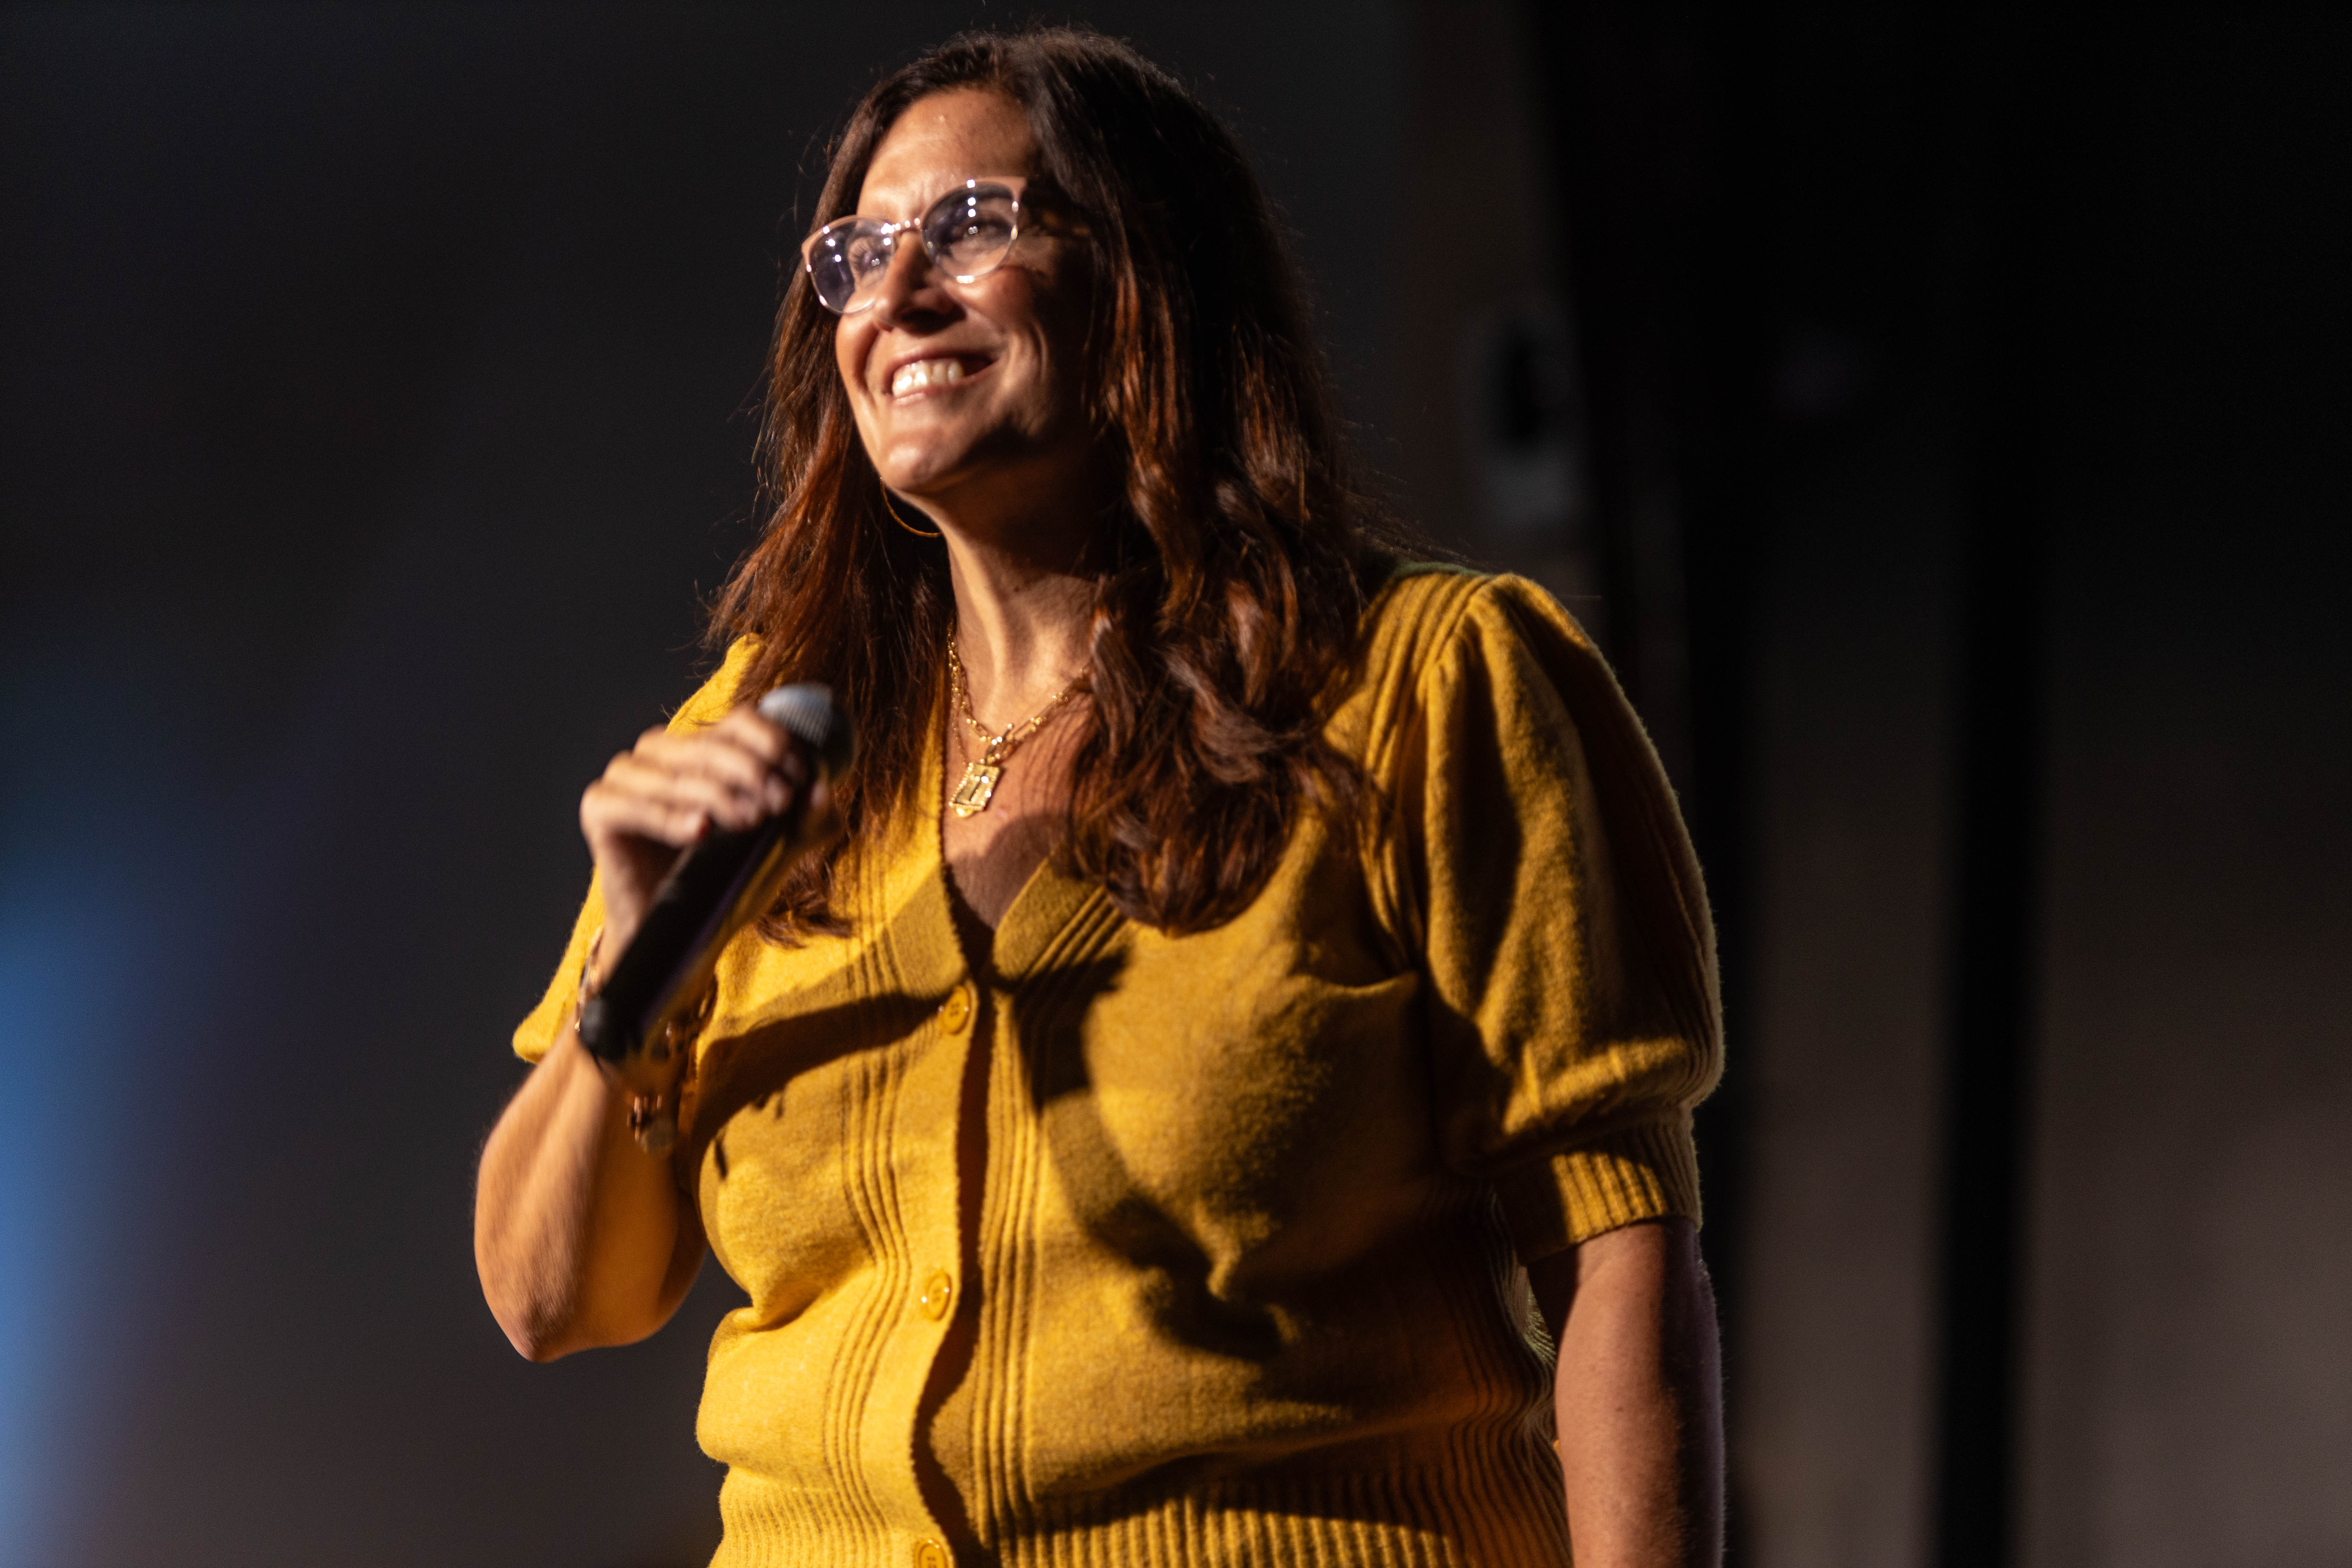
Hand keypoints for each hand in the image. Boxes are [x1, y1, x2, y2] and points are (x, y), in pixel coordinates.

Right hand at [578, 705, 808, 954]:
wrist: (682, 931)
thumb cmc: (726, 880)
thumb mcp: (776, 850)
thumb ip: (805, 822)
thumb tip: (823, 791)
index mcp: (702, 747)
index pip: (741, 721)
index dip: (774, 742)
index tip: (801, 778)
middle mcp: (660, 752)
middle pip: (710, 744)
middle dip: (751, 771)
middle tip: (778, 803)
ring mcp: (625, 776)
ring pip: (674, 772)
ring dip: (716, 793)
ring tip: (748, 820)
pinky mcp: (600, 808)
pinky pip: (631, 805)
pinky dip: (666, 816)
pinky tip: (698, 830)